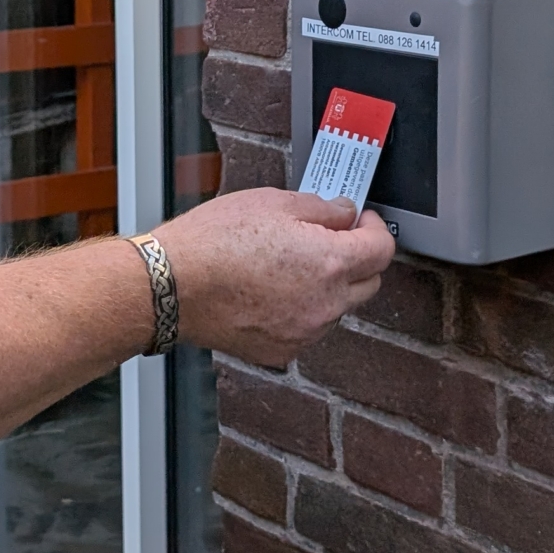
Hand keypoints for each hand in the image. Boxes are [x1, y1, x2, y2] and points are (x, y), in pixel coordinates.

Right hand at [154, 188, 395, 366]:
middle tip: (330, 239)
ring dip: (328, 287)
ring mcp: (304, 332)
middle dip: (357, 259)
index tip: (363, 222)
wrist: (171, 286)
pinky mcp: (281, 350)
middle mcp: (324, 304)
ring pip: (337, 308)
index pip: (382, 250)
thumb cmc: (213, 242)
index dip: (375, 230)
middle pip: (369, 284)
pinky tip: (271, 290)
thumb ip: (321, 208)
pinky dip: (301, 310)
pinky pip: (307, 328)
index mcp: (329, 264)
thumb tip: (344, 213)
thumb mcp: (273, 202)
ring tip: (289, 265)